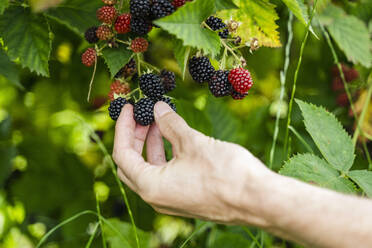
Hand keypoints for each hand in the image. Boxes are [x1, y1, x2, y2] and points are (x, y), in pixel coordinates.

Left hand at [113, 102, 273, 225]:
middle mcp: (156, 197)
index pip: (123, 154)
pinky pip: (165, 175)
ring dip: (151, 144)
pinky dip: (165, 155)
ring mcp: (171, 199)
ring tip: (159, 122)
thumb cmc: (225, 173)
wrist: (257, 200)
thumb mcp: (193, 142)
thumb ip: (171, 124)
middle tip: (143, 115)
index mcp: (151, 186)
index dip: (123, 128)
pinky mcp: (185, 197)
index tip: (129, 108)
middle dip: (134, 136)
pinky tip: (175, 138)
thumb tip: (158, 108)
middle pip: (132, 163)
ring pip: (150, 169)